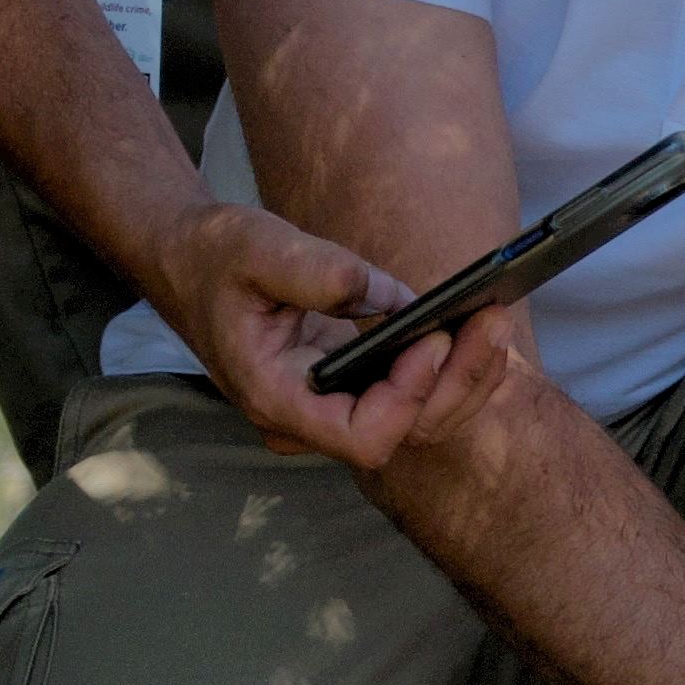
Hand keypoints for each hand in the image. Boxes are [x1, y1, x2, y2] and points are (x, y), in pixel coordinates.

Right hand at [144, 198, 509, 469]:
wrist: (190, 261)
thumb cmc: (215, 256)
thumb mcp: (257, 247)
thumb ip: (318, 272)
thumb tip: (391, 298)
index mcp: (277, 398)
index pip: (362, 437)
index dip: (406, 398)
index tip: (430, 340)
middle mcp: (309, 417)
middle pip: (404, 432)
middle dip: (456, 380)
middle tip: (490, 319)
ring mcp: (331, 405)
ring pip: (417, 418)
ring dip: (464, 374)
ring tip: (493, 318)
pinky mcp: (350, 384)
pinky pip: (411, 393)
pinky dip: (450, 365)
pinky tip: (476, 325)